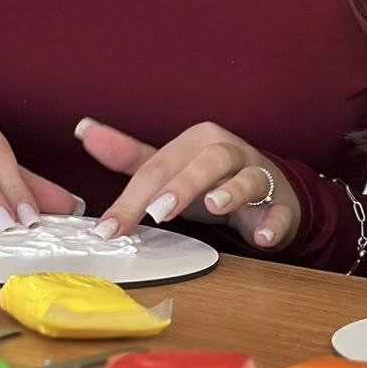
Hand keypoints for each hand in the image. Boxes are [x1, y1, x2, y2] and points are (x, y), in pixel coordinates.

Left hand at [77, 118, 300, 251]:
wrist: (270, 195)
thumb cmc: (213, 182)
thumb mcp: (171, 169)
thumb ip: (130, 155)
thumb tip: (84, 130)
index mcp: (199, 141)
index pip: (160, 167)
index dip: (132, 199)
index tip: (109, 230)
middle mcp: (231, 152)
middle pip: (208, 161)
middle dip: (184, 184)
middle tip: (159, 212)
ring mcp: (261, 177)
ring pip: (249, 178)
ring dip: (233, 191)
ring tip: (216, 206)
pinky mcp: (283, 204)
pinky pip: (281, 211)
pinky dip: (274, 223)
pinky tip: (262, 237)